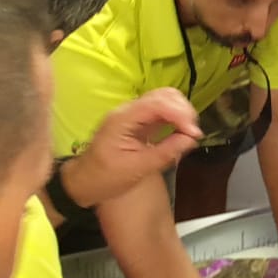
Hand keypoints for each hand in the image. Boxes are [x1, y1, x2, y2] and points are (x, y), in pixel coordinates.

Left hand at [64, 88, 201, 208]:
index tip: (194, 133)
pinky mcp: (139, 119)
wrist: (83, 182)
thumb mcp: (137, 170)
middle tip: (193, 134)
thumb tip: (191, 139)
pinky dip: (176, 116)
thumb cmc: (105, 179)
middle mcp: (128, 110)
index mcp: (123, 120)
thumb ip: (165, 153)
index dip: (180, 114)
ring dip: (181, 112)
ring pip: (165, 98)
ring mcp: (133, 113)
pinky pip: (162, 109)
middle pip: (163, 95)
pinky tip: (181, 130)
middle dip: (183, 111)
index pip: (157, 103)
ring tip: (189, 132)